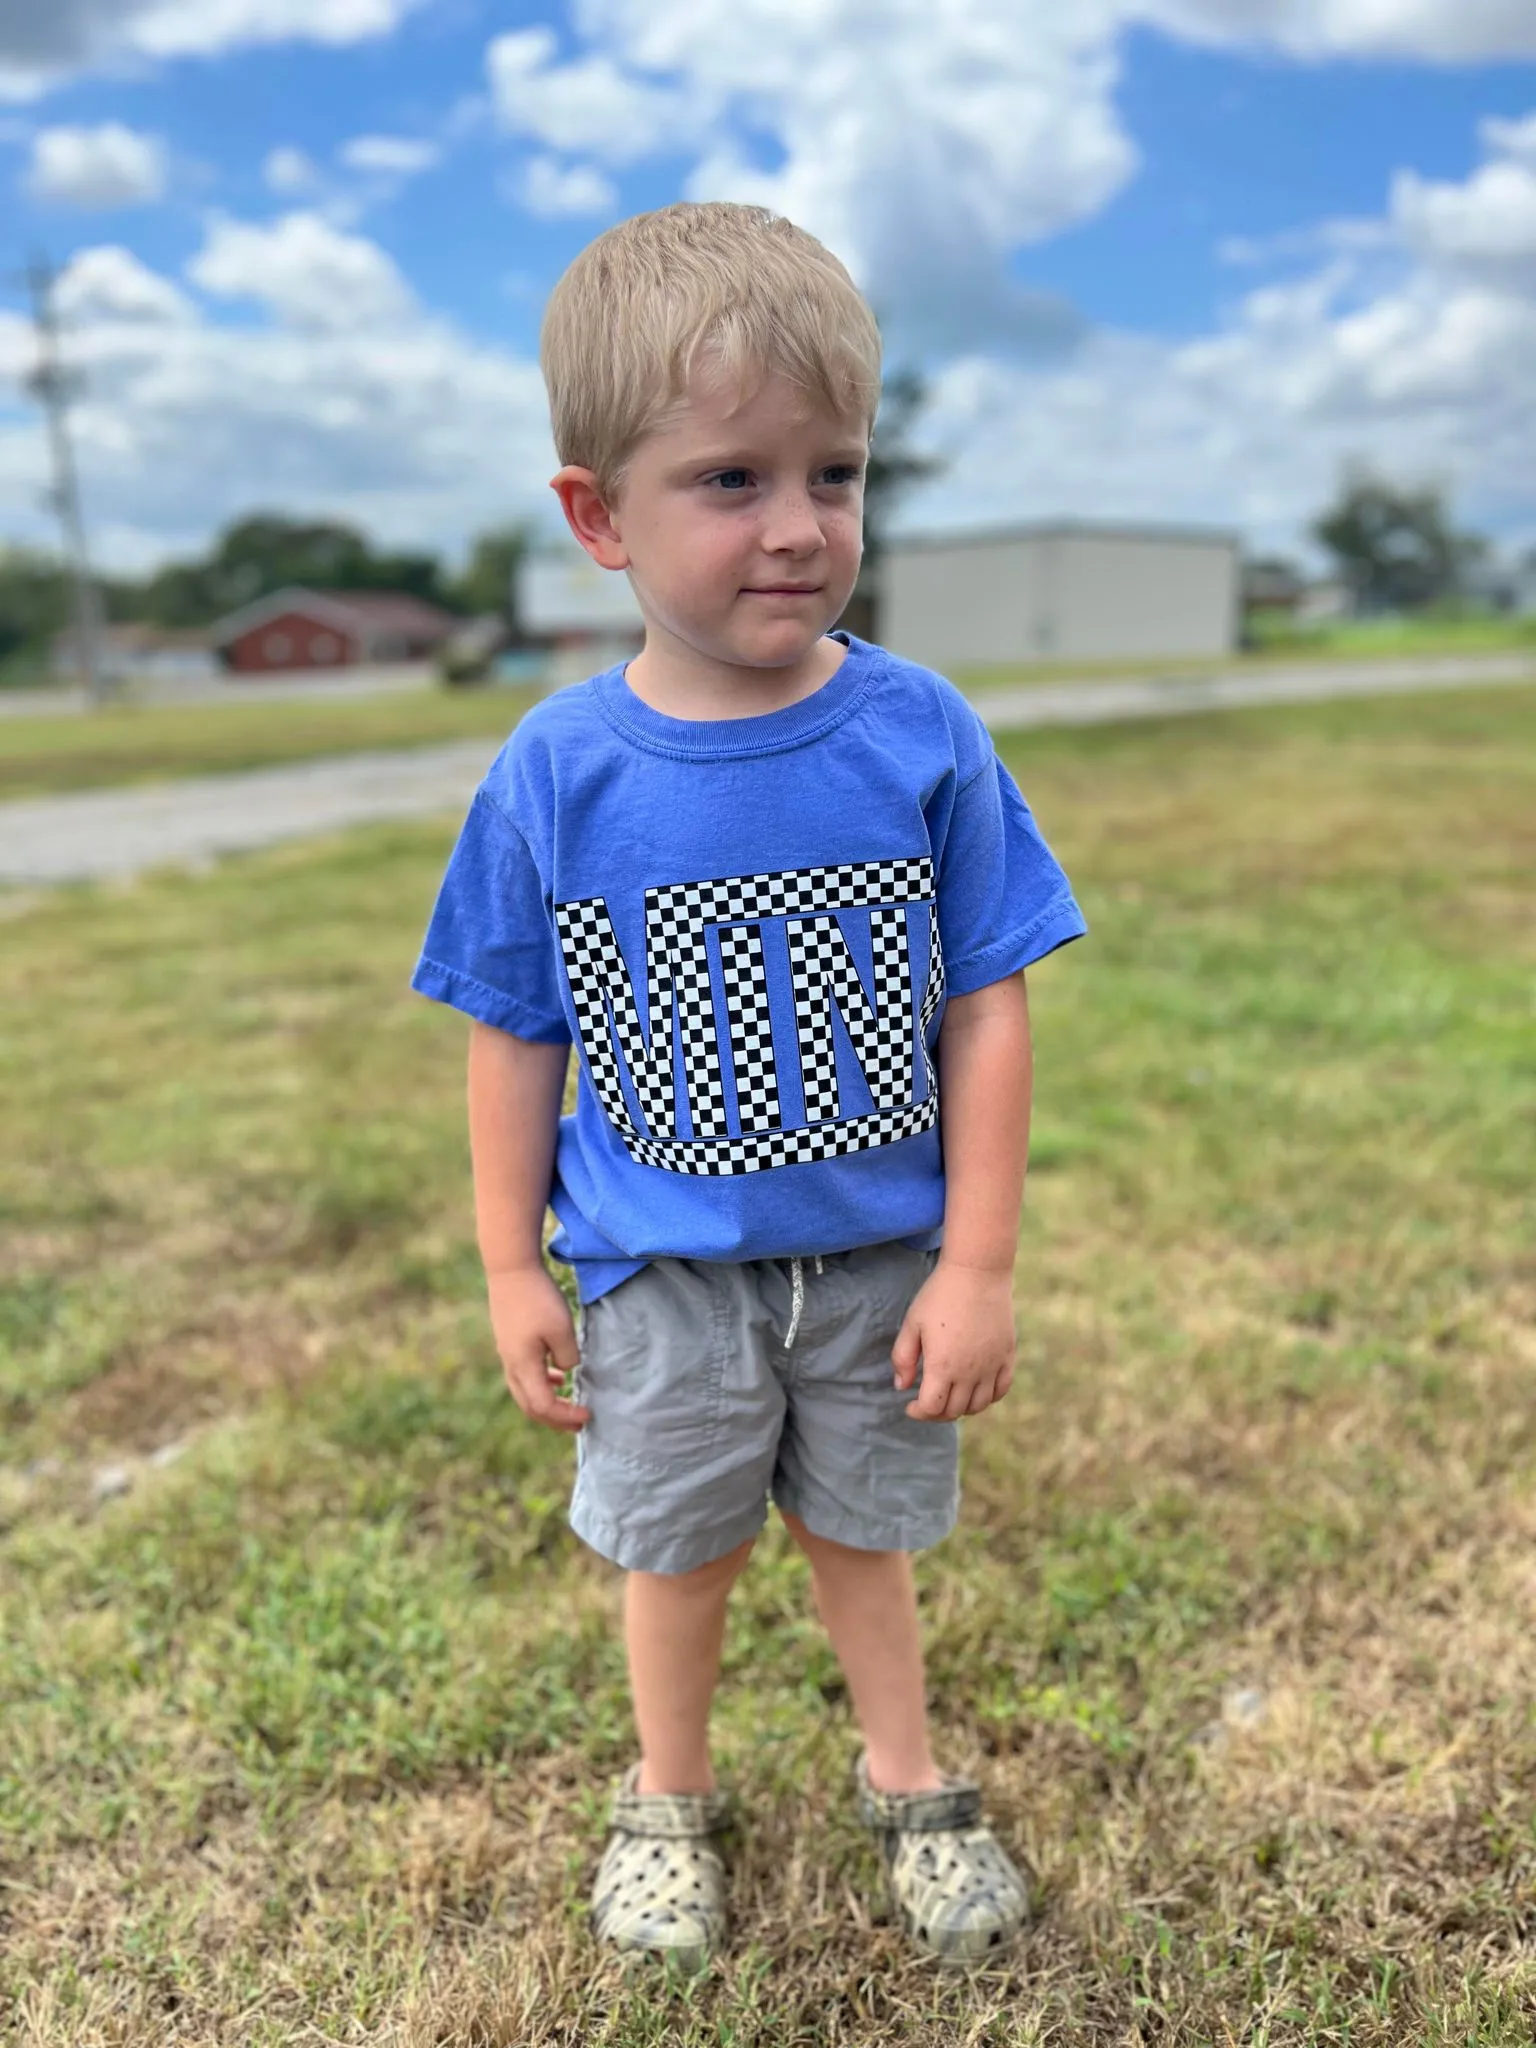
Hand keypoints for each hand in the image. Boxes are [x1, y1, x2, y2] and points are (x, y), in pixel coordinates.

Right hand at [486, 1263, 590, 1432]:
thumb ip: (568, 1356)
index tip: (587, 1413)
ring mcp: (507, 1354)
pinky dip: (541, 1384)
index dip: (565, 1416)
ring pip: (525, 1393)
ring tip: (568, 1406)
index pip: (543, 1406)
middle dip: (555, 1420)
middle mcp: (511, 1365)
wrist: (511, 1270)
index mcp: (523, 1366)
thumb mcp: (561, 1329)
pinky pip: (523, 1375)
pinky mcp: (509, 1343)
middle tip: (579, 1423)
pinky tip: (557, 1377)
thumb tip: (567, 1369)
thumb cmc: (538, 1299)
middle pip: (530, 1406)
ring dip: (547, 1404)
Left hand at [891, 1262, 1015, 1421]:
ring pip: (979, 1405)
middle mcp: (970, 1372)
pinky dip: (989, 1397)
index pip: (932, 1408)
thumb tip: (902, 1387)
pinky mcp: (1007, 1355)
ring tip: (950, 1396)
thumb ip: (903, 1358)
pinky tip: (976, 1389)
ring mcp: (992, 1365)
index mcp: (943, 1366)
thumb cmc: (940, 1295)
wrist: (978, 1272)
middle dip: (937, 1412)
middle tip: (927, 1401)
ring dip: (962, 1408)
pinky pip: (1002, 1389)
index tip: (910, 1405)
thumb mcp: (912, 1323)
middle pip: (955, 1411)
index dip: (919, 1412)